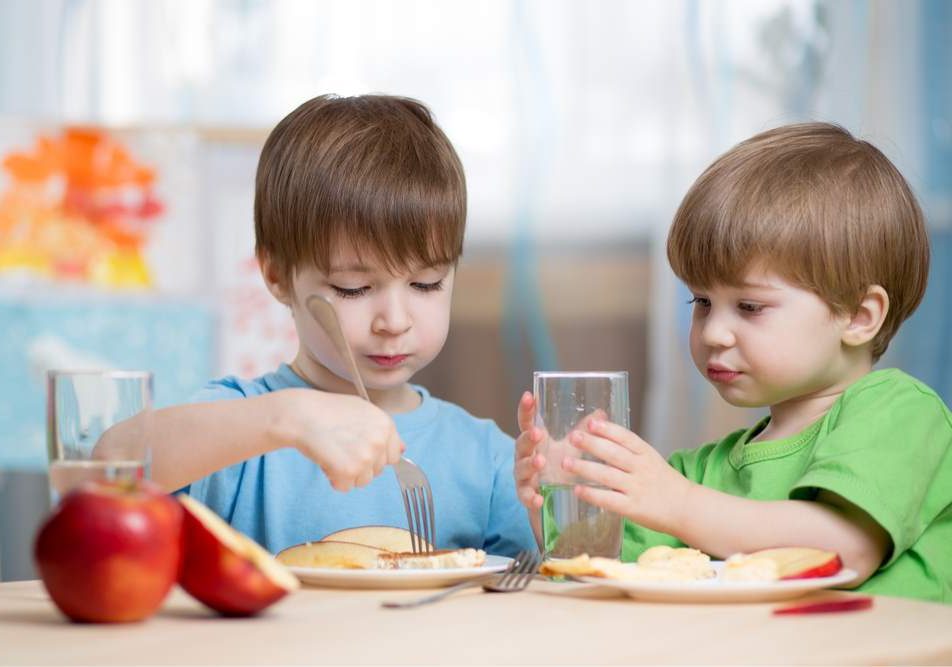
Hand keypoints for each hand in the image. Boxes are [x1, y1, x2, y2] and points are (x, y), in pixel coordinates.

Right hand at [282, 389, 404, 491]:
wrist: (301, 414)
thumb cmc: (328, 411)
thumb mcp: (362, 410)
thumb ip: (383, 430)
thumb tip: (403, 450)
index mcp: (386, 425)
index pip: (393, 456)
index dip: (374, 456)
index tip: (359, 449)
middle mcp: (380, 441)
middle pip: (377, 471)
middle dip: (360, 465)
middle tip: (341, 447)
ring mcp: (366, 457)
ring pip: (362, 481)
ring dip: (347, 473)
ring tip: (333, 452)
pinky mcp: (348, 470)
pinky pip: (345, 487)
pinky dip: (333, 479)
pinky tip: (326, 460)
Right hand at [513, 392, 605, 510]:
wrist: (554, 502)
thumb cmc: (560, 469)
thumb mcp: (571, 449)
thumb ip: (583, 432)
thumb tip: (602, 413)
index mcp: (536, 442)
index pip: (527, 422)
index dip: (526, 409)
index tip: (529, 396)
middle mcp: (525, 457)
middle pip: (521, 443)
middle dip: (528, 437)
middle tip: (538, 432)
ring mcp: (524, 477)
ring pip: (521, 469)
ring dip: (529, 464)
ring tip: (540, 462)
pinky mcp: (527, 496)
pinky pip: (525, 496)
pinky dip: (530, 497)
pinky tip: (538, 498)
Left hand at [564, 419, 691, 532]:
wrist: (686, 508)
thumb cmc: (663, 481)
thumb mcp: (650, 459)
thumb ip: (628, 448)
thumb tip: (601, 427)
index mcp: (646, 454)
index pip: (626, 438)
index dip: (608, 430)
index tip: (591, 423)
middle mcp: (642, 469)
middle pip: (614, 454)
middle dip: (592, 444)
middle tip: (573, 437)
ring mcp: (637, 488)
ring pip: (608, 475)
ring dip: (585, 468)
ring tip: (565, 463)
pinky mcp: (633, 508)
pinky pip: (610, 499)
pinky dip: (592, 494)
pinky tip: (577, 490)